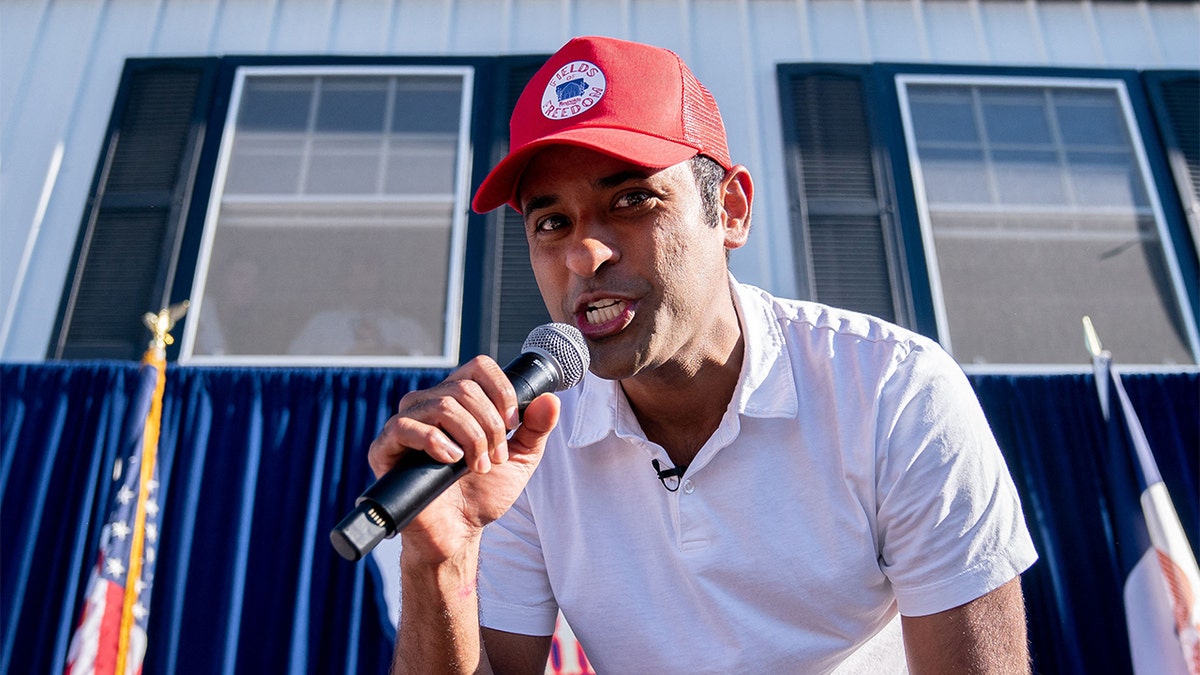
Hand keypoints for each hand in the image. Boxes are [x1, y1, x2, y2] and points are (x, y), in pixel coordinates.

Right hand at [366, 356, 560, 564]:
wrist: (459, 532)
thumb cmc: (483, 494)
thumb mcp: (520, 460)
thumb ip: (535, 429)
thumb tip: (551, 399)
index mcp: (459, 400)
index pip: (478, 367)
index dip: (501, 390)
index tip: (512, 424)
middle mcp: (430, 404)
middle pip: (464, 388)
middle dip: (489, 426)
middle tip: (495, 458)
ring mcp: (406, 424)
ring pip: (442, 405)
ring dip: (470, 437)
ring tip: (477, 466)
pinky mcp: (386, 448)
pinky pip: (407, 426)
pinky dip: (436, 443)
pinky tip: (451, 461)